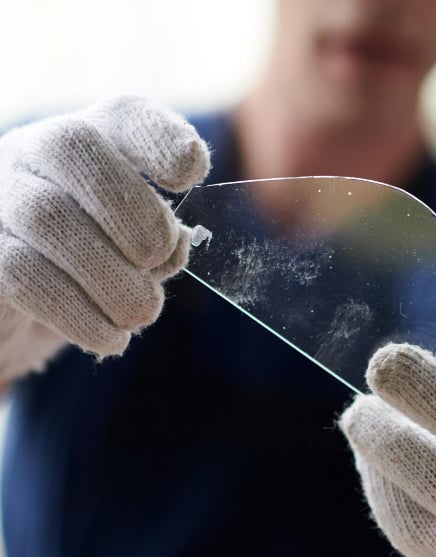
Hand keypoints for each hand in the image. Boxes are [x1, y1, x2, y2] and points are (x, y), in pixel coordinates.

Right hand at [0, 95, 209, 380]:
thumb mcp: (134, 253)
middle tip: (157, 260)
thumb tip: (174, 247)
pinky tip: (110, 338)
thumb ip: (159, 242)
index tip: (192, 170)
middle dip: (133, 210)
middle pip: (73, 147)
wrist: (18, 319)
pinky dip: (80, 314)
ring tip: (140, 313)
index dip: (158, 135)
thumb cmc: (91, 273)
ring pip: (46, 214)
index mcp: (90, 147)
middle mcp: (32, 156)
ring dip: (111, 275)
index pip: (121, 116)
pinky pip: (23, 274)